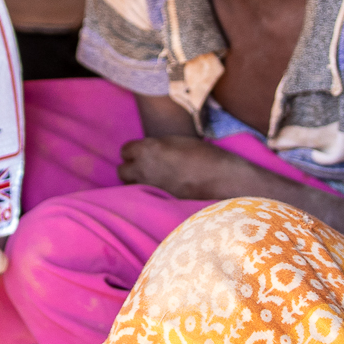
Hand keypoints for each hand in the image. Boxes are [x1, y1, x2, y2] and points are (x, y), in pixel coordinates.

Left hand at [117, 136, 273, 201]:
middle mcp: (143, 169)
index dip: (134, 151)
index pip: (125, 150)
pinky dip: (149, 194)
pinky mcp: (158, 202)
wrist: (222, 180)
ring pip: (130, 187)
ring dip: (137, 183)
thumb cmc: (204, 155)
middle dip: (131, 169)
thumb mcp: (177, 141)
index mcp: (148, 149)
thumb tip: (147, 150)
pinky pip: (145, 197)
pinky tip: (162, 191)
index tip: (142, 152)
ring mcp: (150, 188)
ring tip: (153, 180)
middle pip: (122, 171)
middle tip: (145, 167)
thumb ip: (157, 146)